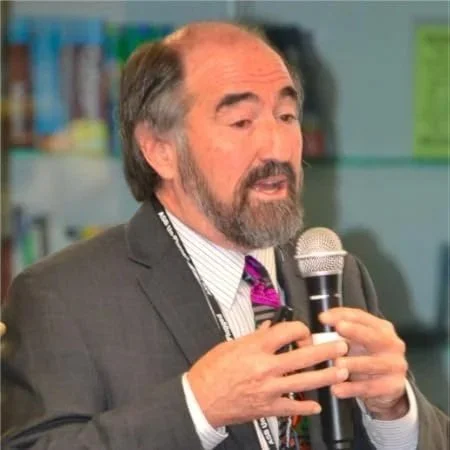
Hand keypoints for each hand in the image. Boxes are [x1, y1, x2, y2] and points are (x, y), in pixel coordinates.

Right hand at [187, 320, 349, 426]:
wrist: (200, 399)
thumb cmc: (212, 369)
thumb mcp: (232, 344)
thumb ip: (255, 337)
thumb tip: (269, 328)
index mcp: (256, 347)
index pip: (288, 331)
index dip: (301, 329)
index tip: (304, 332)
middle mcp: (266, 367)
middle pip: (304, 356)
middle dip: (327, 350)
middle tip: (342, 347)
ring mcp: (270, 389)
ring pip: (306, 382)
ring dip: (327, 376)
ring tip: (342, 372)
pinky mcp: (268, 408)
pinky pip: (293, 407)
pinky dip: (307, 407)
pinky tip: (317, 405)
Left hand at [320, 307, 408, 419]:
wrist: (387, 387)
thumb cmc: (365, 357)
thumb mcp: (356, 342)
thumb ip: (340, 333)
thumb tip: (315, 330)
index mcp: (382, 328)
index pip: (361, 317)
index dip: (342, 315)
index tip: (323, 317)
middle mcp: (392, 344)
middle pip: (373, 335)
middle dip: (355, 331)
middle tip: (339, 328)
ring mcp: (395, 365)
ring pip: (372, 363)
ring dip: (353, 363)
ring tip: (337, 364)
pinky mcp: (393, 386)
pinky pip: (369, 388)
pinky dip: (351, 389)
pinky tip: (337, 389)